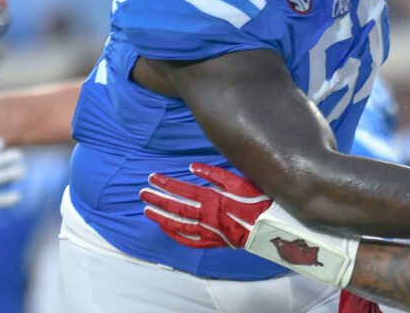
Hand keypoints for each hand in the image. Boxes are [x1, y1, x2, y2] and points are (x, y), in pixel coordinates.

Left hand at [140, 163, 271, 248]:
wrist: (267, 227)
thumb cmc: (255, 201)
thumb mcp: (238, 181)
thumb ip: (214, 173)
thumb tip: (193, 167)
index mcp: (211, 198)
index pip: (182, 190)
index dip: (165, 184)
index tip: (152, 178)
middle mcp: (205, 215)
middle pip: (175, 207)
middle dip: (157, 199)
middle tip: (142, 193)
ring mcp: (206, 230)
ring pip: (177, 225)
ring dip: (160, 217)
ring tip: (147, 210)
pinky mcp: (211, 242)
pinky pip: (188, 240)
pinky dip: (174, 235)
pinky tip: (165, 229)